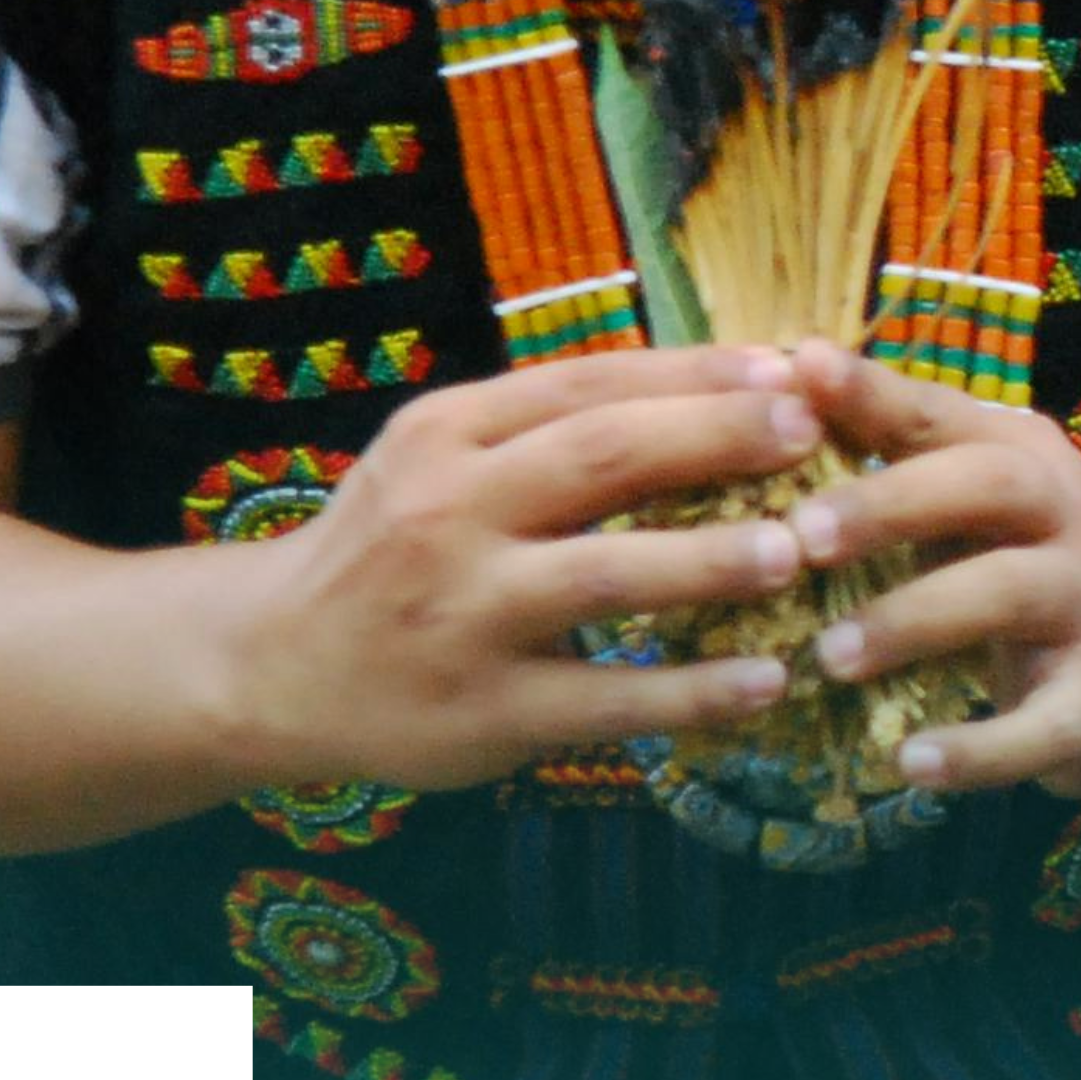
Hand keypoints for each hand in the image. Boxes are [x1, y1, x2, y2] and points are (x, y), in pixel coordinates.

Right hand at [219, 346, 835, 792]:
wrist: (268, 667)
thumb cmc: (397, 545)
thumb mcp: (447, 460)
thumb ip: (560, 423)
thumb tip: (735, 377)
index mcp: (446, 435)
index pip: (585, 384)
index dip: (694, 374)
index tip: (793, 368)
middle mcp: (446, 514)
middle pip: (600, 459)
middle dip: (716, 439)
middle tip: (812, 436)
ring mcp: (460, 617)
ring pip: (603, 576)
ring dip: (711, 561)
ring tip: (800, 551)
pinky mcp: (480, 711)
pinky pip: (603, 699)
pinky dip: (691, 692)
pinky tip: (768, 680)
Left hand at [784, 346, 1080, 795]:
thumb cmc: (1008, 558)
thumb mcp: (958, 491)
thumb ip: (880, 435)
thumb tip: (782, 362)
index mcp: (1019, 455)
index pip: (943, 413)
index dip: (872, 396)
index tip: (794, 377)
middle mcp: (1065, 517)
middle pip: (991, 487)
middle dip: (893, 505)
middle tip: (801, 539)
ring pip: (1010, 596)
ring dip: (916, 621)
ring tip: (830, 658)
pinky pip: (1043, 726)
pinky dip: (979, 750)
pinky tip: (909, 765)